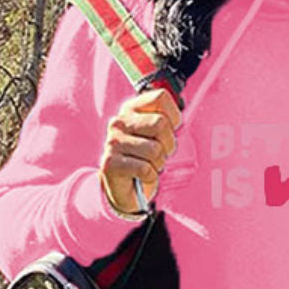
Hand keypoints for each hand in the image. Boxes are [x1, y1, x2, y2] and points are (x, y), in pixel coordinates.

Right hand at [99, 86, 181, 212]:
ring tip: (148, 166)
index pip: (160, 97)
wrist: (126, 191)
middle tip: (159, 155)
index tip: (167, 132)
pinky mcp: (110, 163)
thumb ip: (166, 120)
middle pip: (160, 124)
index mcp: (131, 109)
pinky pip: (146, 169)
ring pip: (155, 150)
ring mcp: (113, 142)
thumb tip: (179, 113)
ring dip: (158, 164)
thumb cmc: (145, 161)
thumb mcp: (157, 136)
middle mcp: (119, 122)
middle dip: (168, 145)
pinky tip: (141, 177)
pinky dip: (150, 177)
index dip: (173, 117)